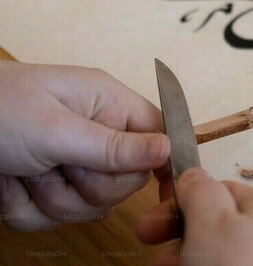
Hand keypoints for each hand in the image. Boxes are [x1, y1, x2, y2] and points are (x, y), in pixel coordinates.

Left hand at [0, 61, 169, 230]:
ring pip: (91, 206)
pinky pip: (56, 216)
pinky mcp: (49, 186)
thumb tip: (168, 149)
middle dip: (88, 184)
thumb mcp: (56, 129)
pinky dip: (27, 207)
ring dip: (52, 198)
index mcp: (106, 103)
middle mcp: (95, 131)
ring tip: (24, 170)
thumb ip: (114, 146)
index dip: (163, 160)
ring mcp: (72, 162)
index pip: (159, 133)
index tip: (162, 191)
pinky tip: (10, 182)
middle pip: (126, 180)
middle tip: (57, 164)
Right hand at [137, 168, 252, 265]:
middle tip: (153, 258)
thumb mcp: (213, 222)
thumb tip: (192, 175)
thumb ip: (200, 192)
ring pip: (221, 257)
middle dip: (179, 241)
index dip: (179, 205)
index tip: (147, 228)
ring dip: (187, 262)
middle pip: (217, 229)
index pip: (218, 192)